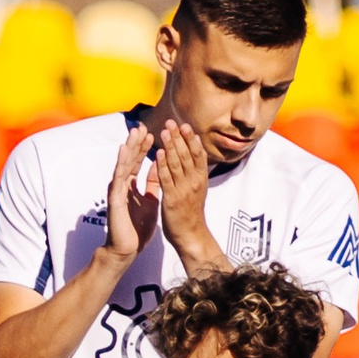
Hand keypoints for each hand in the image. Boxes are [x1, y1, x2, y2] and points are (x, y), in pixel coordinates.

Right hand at [101, 125, 157, 263]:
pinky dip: (120, 163)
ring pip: (122, 164)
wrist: (127, 249)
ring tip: (134, 132)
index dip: (144, 148)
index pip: (137, 162)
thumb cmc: (137, 228)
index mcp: (131, 186)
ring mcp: (117, 190)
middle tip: (141, 125)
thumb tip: (159, 167)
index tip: (151, 133)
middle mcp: (122, 185)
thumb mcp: (150, 201)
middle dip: (135, 143)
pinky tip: (123, 150)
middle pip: (129, 159)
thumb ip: (152, 184)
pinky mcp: (115, 198)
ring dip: (128, 147)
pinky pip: (118, 177)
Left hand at [153, 121, 219, 267]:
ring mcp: (184, 190)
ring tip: (165, 131)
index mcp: (200, 178)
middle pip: (187, 154)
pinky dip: (162, 164)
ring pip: (177, 163)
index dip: (191, 139)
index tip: (184, 125)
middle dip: (179, 137)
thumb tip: (194, 154)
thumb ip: (195, 172)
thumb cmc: (191, 213)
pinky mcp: (172, 198)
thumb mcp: (197, 189)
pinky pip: (167, 178)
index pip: (197, 154)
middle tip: (171, 122)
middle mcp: (194, 182)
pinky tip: (158, 152)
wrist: (191, 235)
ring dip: (170, 146)